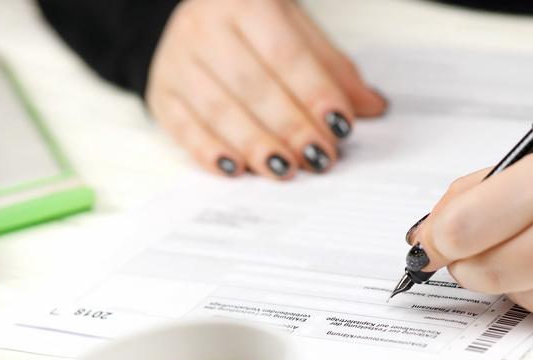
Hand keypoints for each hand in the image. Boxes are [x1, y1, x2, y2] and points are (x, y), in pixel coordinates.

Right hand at [145, 0, 387, 179]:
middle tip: (320, 157)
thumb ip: (330, 68)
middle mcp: (206, 27)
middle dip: (290, 127)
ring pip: (219, 110)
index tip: (340, 126)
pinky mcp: (161, 92)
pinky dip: (210, 152)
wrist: (185, 17)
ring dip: (255, 145)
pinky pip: (184, 128)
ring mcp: (178, 61)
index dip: (314, 93)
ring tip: (285, 168)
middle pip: (253, 86)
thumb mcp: (294, 29)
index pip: (285, 54)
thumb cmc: (251, 26)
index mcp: (246, 1)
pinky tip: (236, 169)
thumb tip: (371, 107)